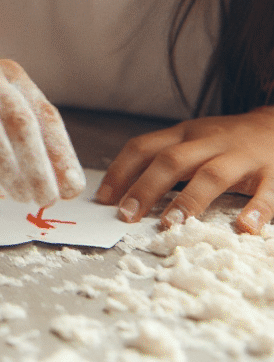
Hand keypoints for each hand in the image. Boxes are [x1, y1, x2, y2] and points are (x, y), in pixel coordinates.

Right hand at [0, 54, 83, 205]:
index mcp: (11, 75)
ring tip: (18, 194)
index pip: (43, 114)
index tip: (70, 188)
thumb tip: (68, 187)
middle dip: (35, 162)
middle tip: (45, 198)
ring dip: (3, 159)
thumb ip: (28, 150)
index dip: (59, 152)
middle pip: (16, 116)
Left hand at [94, 108, 273, 232]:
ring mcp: (239, 155)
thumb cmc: (225, 140)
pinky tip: (246, 226)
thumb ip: (162, 161)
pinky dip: (257, 209)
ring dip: (189, 200)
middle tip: (126, 215)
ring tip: (171, 224)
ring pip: (211, 174)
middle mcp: (207, 141)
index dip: (120, 171)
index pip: (143, 147)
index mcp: (183, 134)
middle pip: (171, 161)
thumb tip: (122, 191)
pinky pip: (266, 190)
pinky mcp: (271, 171)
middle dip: (145, 188)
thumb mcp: (190, 141)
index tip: (103, 198)